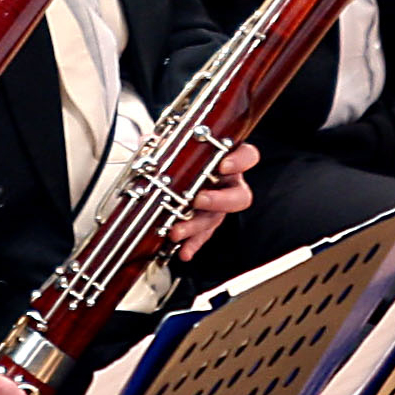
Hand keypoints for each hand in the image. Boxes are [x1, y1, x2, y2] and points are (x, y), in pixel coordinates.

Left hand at [171, 142, 256, 259]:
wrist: (176, 171)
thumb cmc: (186, 154)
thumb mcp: (176, 142)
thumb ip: (166, 141)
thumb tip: (147, 141)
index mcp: (228, 159)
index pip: (247, 156)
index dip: (240, 161)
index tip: (224, 165)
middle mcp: (228, 184)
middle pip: (239, 196)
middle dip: (219, 200)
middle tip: (199, 200)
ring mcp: (219, 205)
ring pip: (216, 219)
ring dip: (196, 226)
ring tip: (176, 231)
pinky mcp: (207, 222)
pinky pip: (204, 235)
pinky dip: (192, 244)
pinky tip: (183, 253)